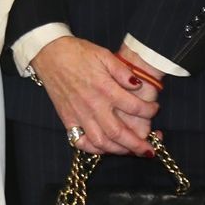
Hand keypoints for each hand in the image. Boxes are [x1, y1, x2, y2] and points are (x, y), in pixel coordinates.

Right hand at [30, 37, 157, 156]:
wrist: (49, 54)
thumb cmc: (78, 53)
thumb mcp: (104, 54)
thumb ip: (122, 71)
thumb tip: (137, 84)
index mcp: (105, 88)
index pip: (133, 107)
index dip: (148, 111)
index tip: (154, 109)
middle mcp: (93, 106)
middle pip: (119, 133)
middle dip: (137, 145)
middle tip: (150, 151)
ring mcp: (79, 115)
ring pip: (101, 142)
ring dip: (118, 150)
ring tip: (130, 151)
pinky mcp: (67, 120)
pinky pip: (81, 142)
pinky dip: (93, 149)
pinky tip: (104, 149)